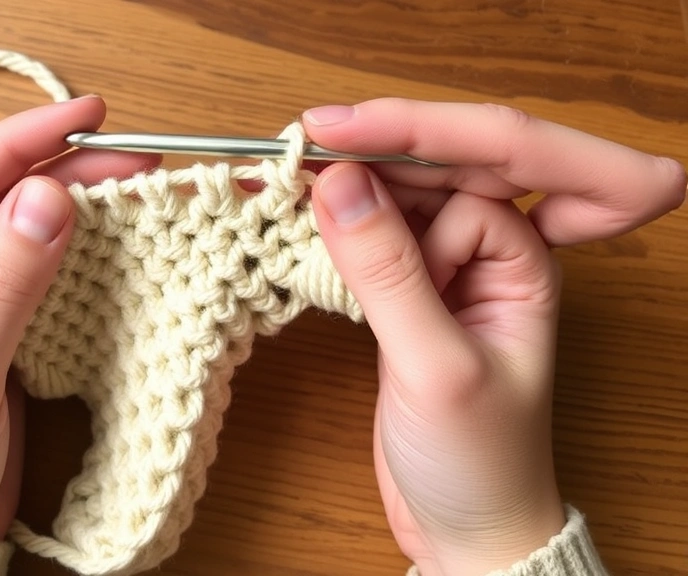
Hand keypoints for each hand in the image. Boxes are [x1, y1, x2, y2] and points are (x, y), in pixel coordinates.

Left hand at [0, 95, 158, 543]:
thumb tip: (47, 199)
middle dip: (57, 169)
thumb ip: (0, 289)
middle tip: (130, 151)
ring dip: (73, 203)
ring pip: (18, 229)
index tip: (82, 117)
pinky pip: (38, 270)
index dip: (16, 145)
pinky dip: (78, 248)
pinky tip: (114, 230)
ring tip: (134, 179)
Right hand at [307, 100, 683, 574]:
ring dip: (341, 185)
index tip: (329, 131)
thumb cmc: (480, 461)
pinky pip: (369, 237)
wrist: (463, 527)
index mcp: (526, 260)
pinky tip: (294, 219)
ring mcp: (446, 269)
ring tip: (278, 178)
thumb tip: (337, 185)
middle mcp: (491, 252)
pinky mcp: (407, 292)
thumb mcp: (434, 366)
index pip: (477, 166)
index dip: (407, 135)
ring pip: (394, 196)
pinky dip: (330, 227)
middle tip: (288, 148)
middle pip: (431, 169)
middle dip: (366, 151)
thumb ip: (387, 274)